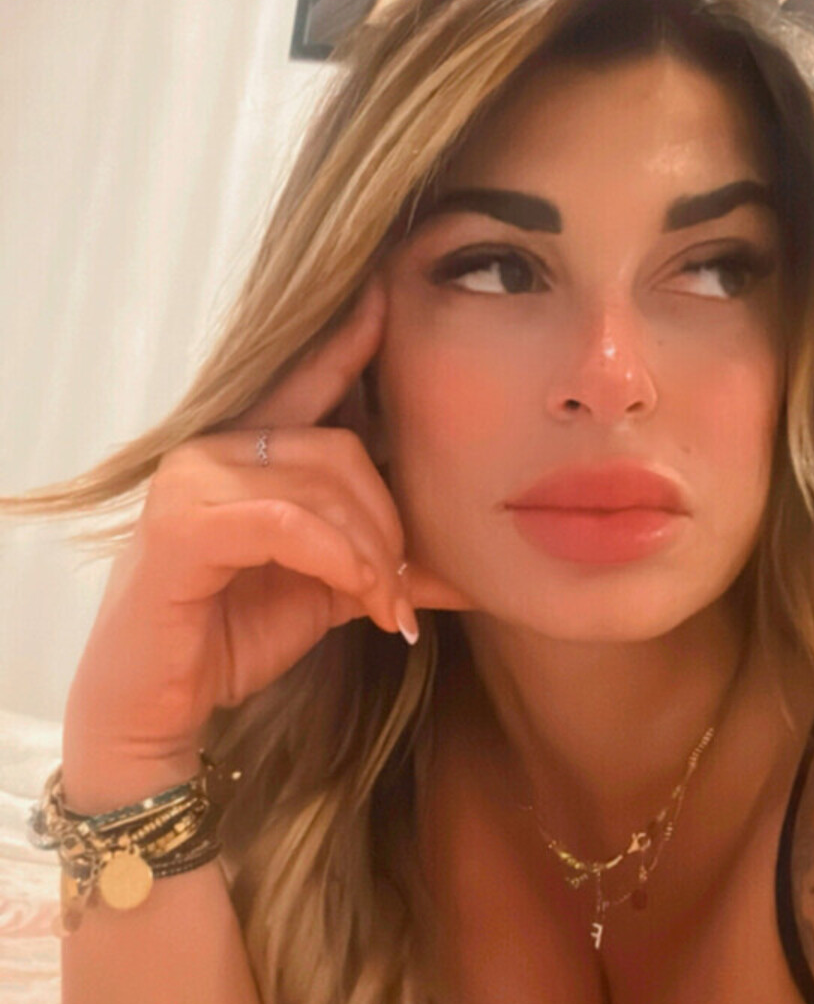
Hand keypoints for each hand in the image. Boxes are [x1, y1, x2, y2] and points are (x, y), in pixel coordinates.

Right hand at [62, 270, 473, 790]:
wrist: (154, 709)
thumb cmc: (228, 639)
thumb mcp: (325, 594)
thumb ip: (383, 566)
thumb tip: (469, 569)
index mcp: (243, 451)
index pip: (306, 382)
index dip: (349, 340)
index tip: (393, 295)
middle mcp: (211, 449)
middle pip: (341, 448)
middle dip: (390, 522)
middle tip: (403, 589)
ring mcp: (190, 482)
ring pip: (321, 486)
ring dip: (372, 554)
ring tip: (386, 608)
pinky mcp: (181, 528)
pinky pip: (288, 523)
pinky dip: (338, 561)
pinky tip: (360, 598)